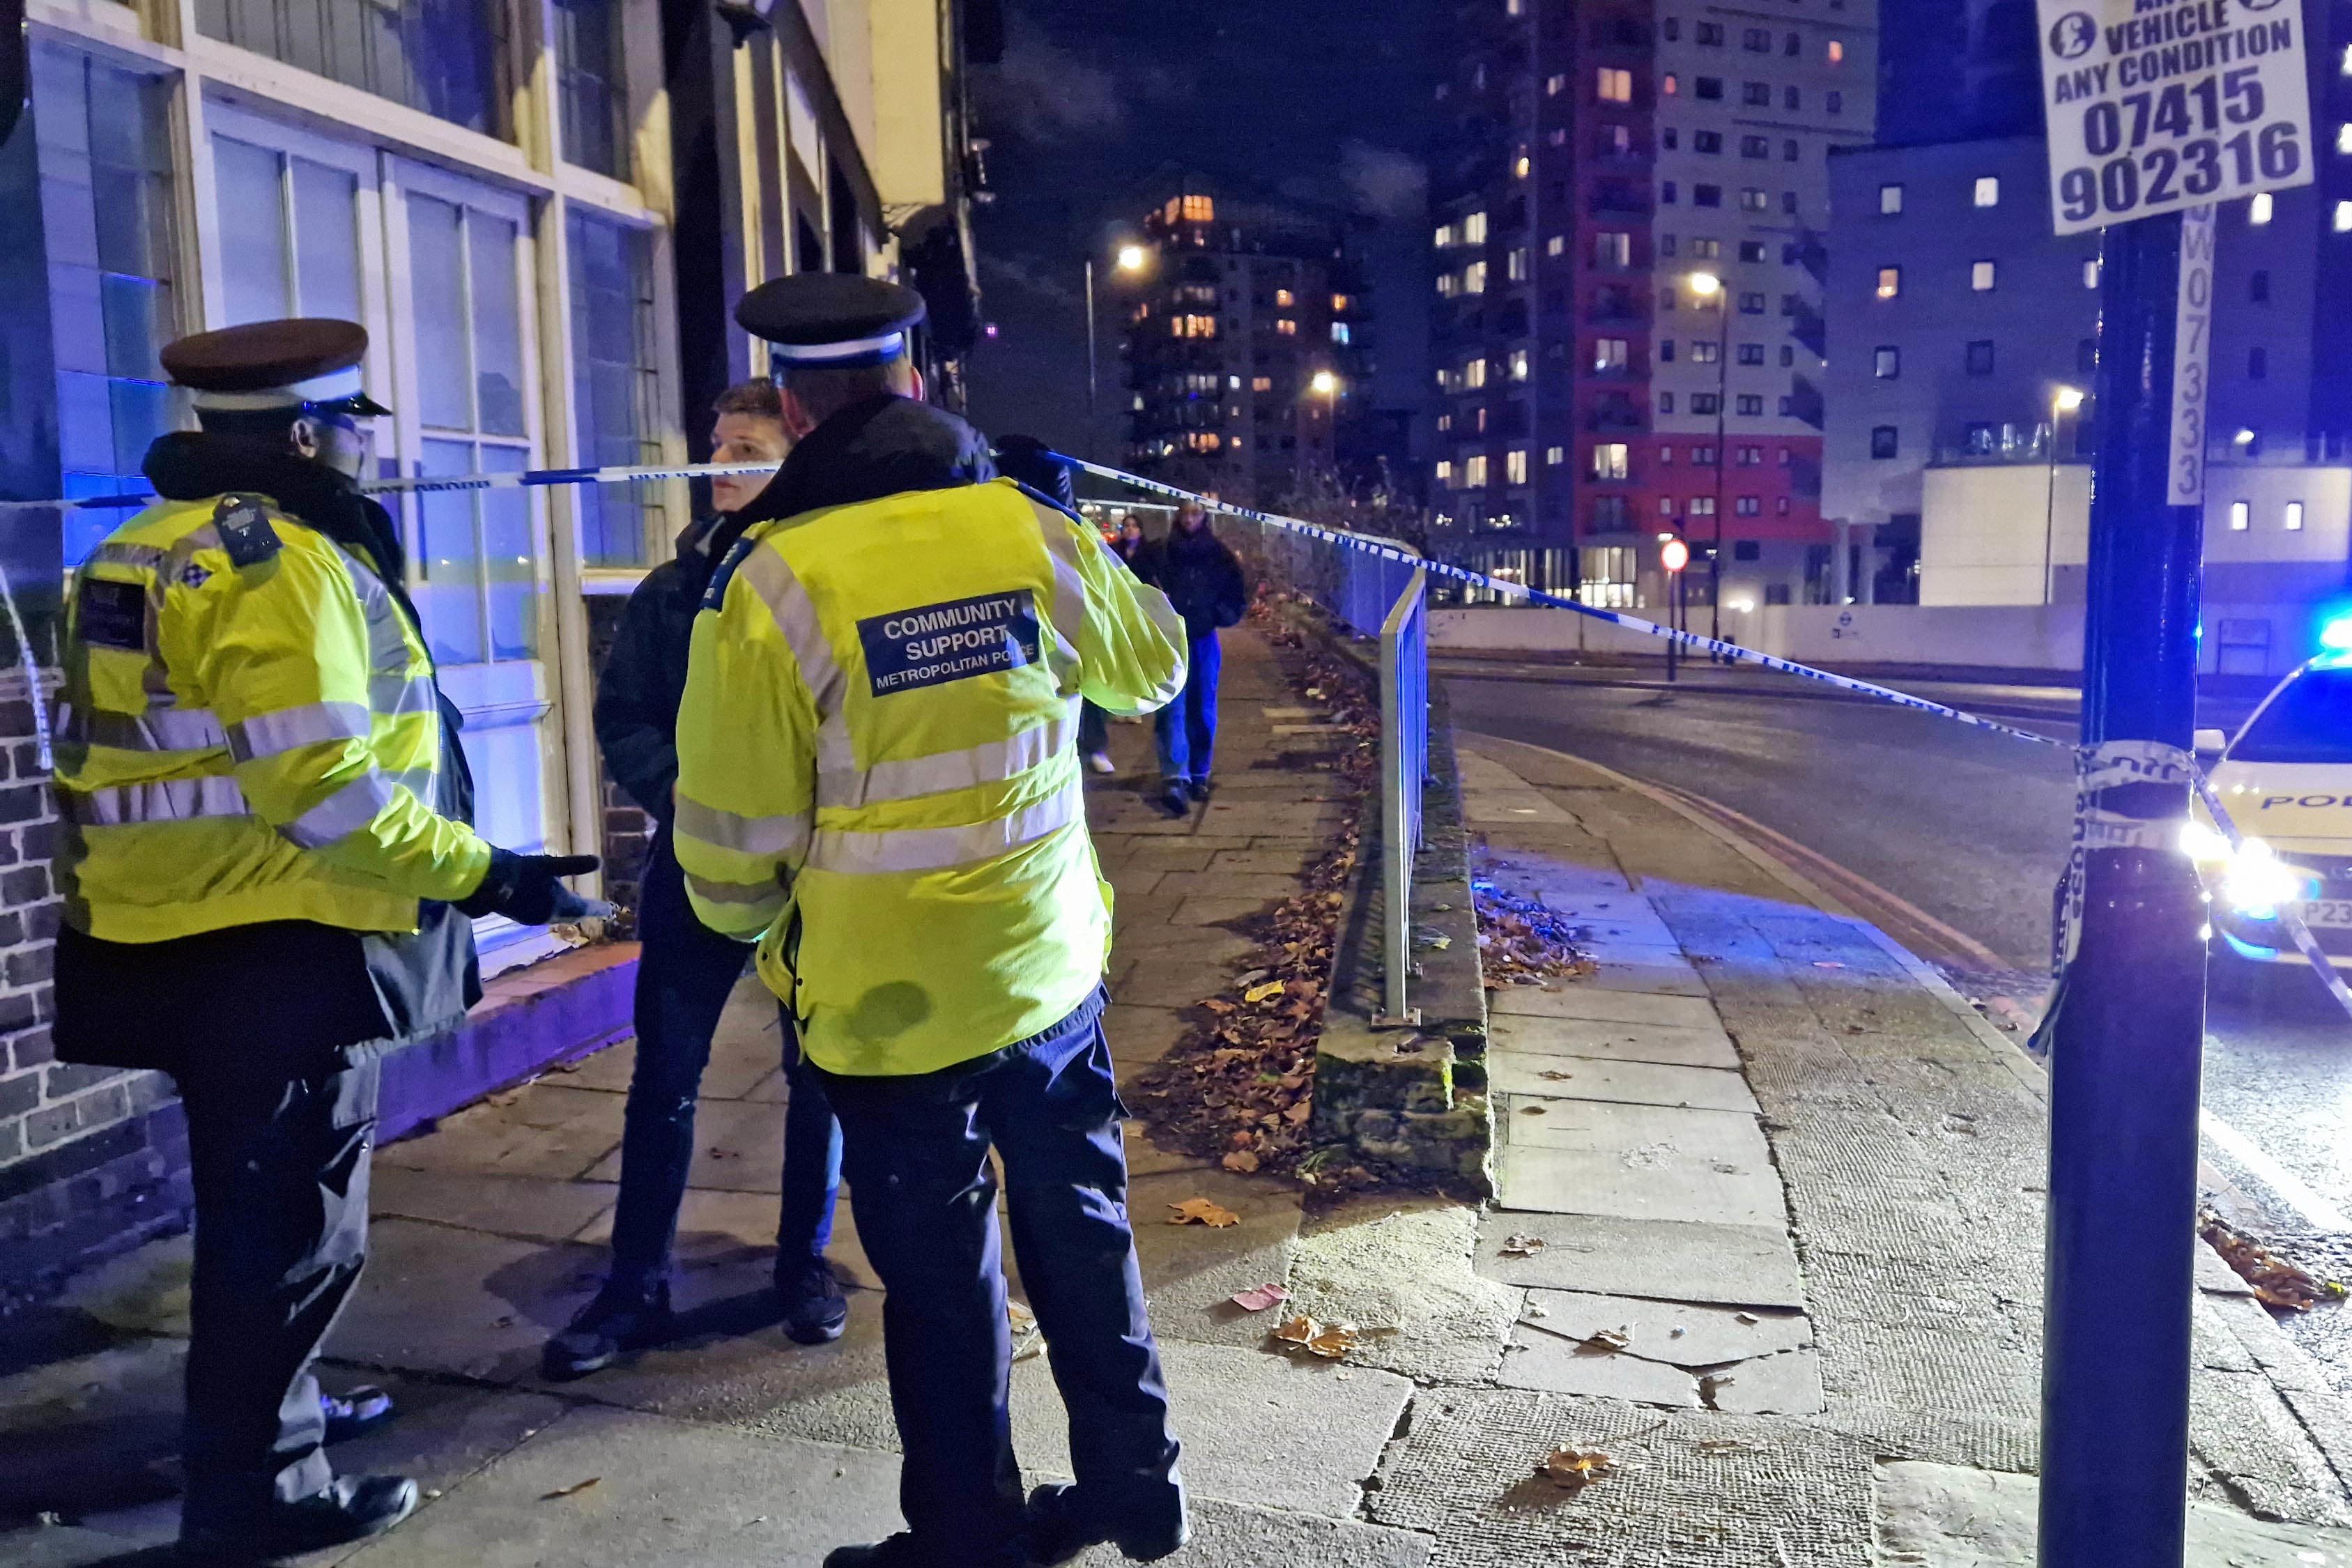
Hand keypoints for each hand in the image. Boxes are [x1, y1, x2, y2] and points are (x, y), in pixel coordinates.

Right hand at [456, 849, 611, 924]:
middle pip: (573, 914)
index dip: (598, 908)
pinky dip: (556, 911)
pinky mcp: (522, 916)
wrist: (486, 882)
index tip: (611, 909)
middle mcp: (549, 916)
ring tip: (580, 906)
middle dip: (585, 910)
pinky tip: (553, 904)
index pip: (585, 909)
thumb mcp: (549, 864)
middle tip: (599, 908)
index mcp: (559, 905)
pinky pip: (546, 916)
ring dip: (570, 912)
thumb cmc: (520, 870)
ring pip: (559, 917)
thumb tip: (599, 861)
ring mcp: (534, 918)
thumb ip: (574, 865)